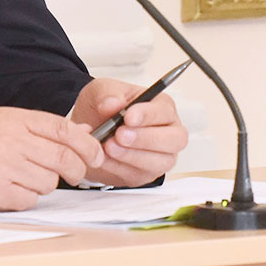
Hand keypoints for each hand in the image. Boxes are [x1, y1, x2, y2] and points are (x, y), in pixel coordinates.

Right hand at [0, 107, 103, 211]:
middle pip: (64, 158)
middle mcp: (9, 140)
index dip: (88, 145)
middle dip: (75, 170)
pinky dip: (23, 199)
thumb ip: (34, 129)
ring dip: (42, 185)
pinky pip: (28, 200)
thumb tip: (78, 139)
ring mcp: (1, 167)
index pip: (65, 130)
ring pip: (48, 182)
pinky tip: (5, 191)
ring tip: (18, 178)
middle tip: (73, 175)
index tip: (96, 155)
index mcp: (12, 118)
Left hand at [70, 77, 187, 187]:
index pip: (165, 111)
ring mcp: (160, 156)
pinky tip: (104, 157)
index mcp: (162, 107)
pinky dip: (119, 168)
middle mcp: (168, 132)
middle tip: (119, 135)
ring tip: (108, 146)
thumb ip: (107, 94)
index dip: (148, 115)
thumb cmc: (105, 108)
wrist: (91, 132)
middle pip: (174, 140)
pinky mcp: (145, 174)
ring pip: (159, 162)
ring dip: (131, 156)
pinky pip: (138, 175)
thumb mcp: (101, 90)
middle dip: (146, 139)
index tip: (128, 116)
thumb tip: (112, 103)